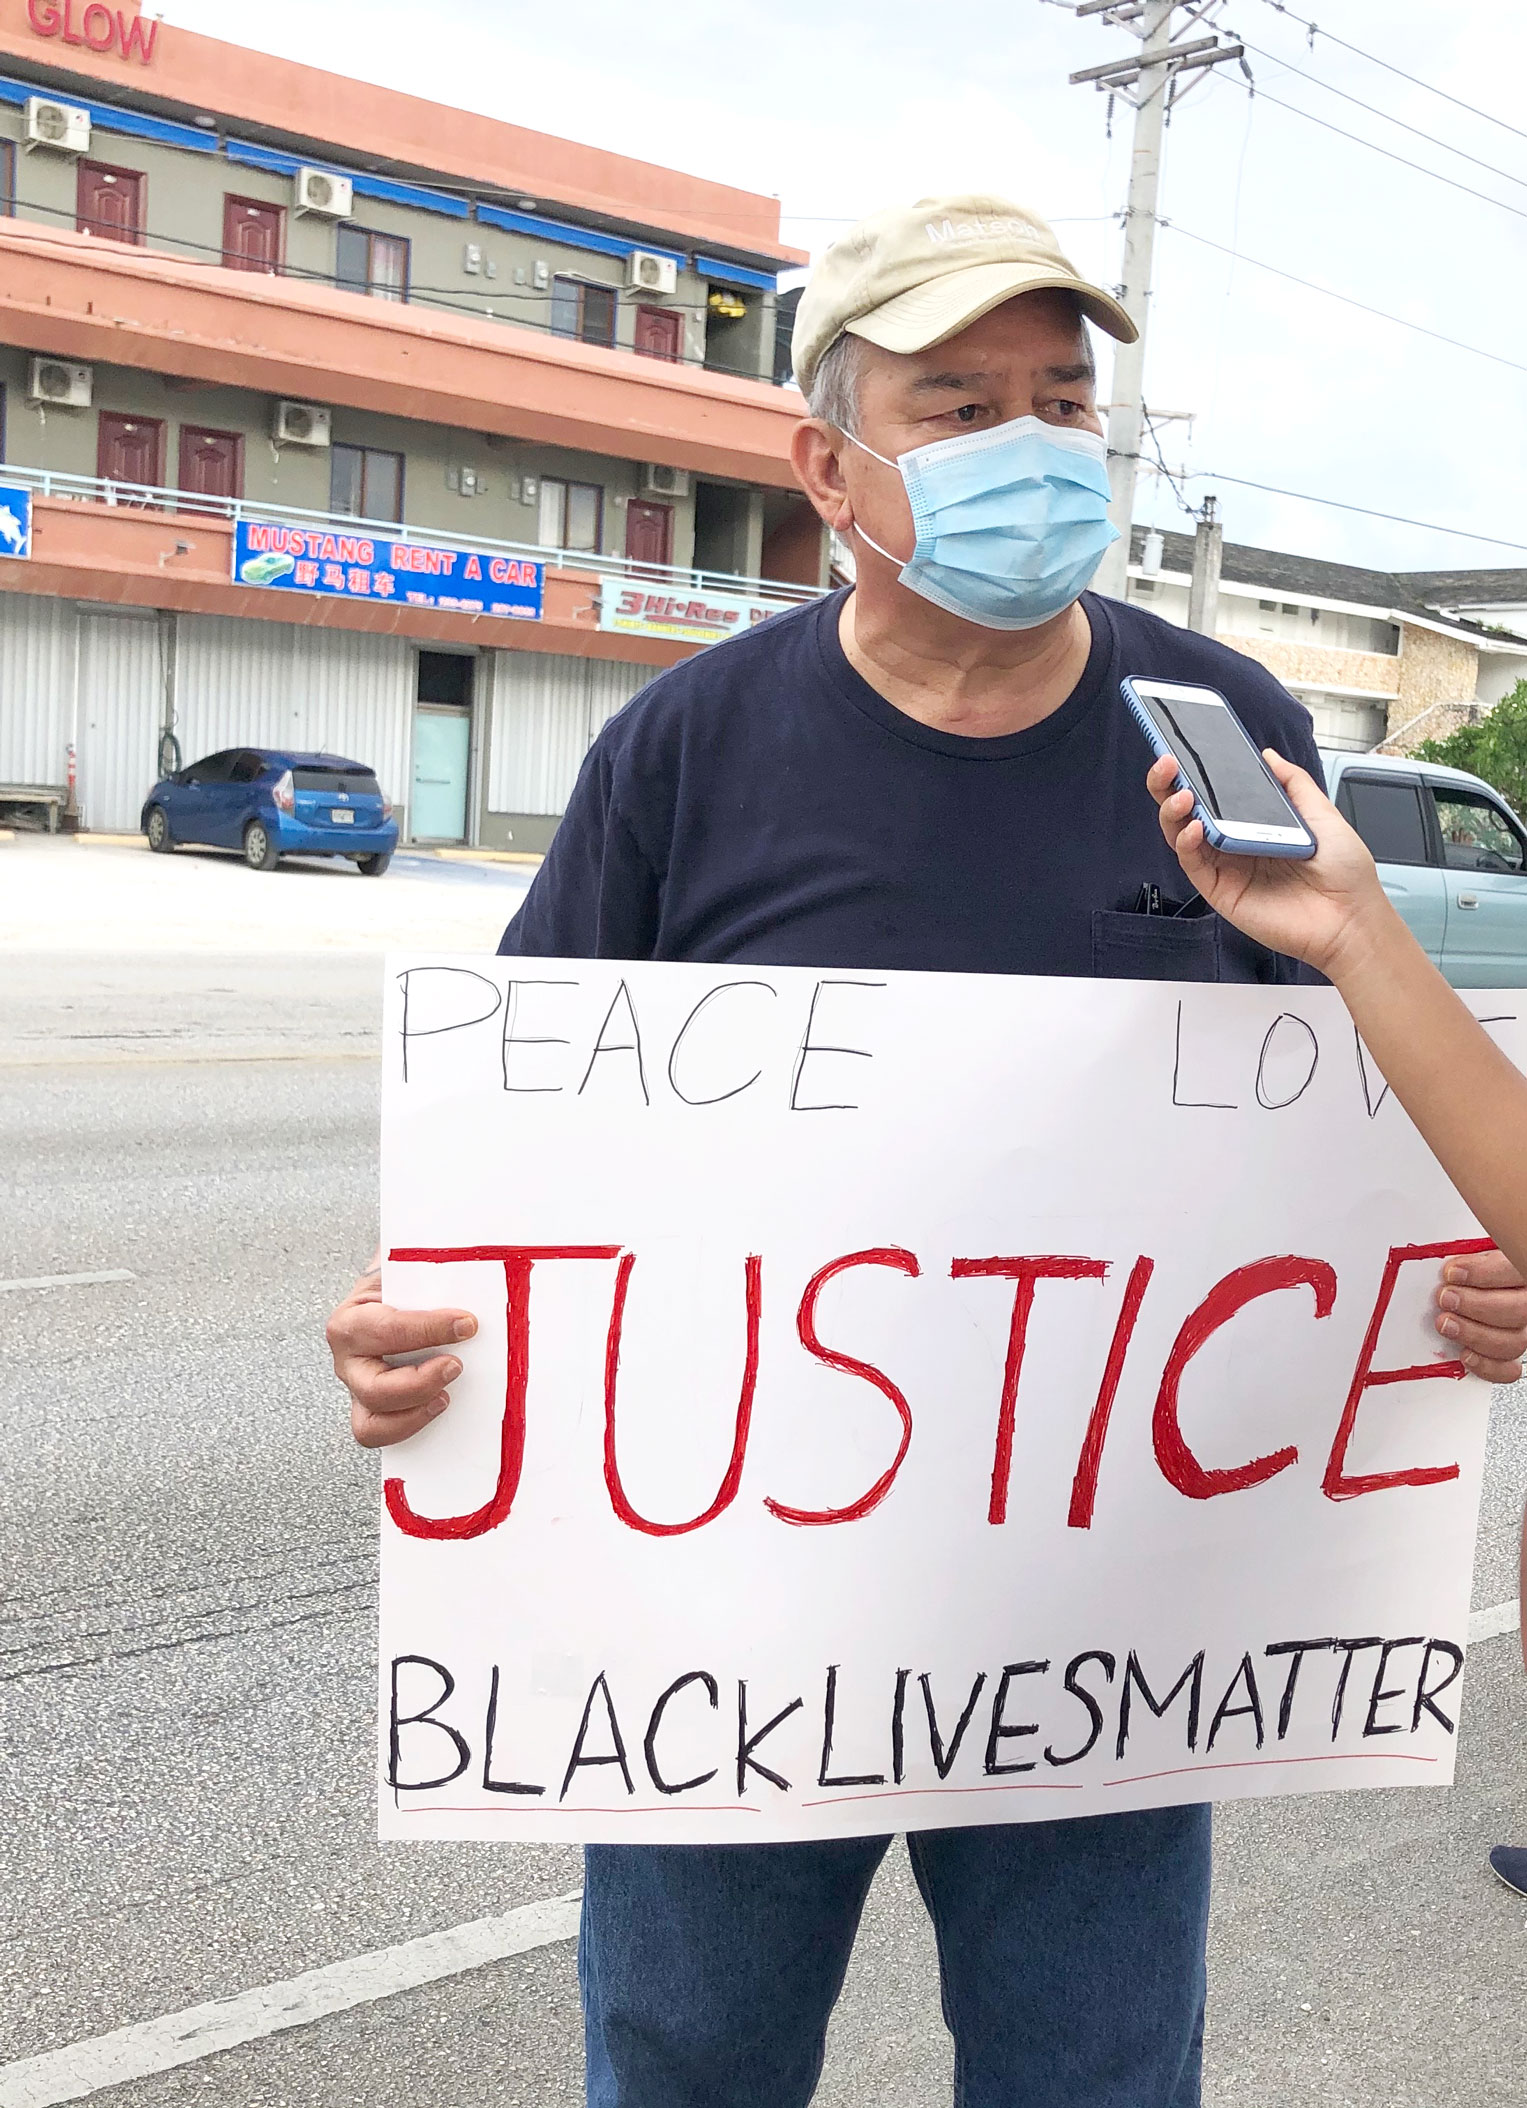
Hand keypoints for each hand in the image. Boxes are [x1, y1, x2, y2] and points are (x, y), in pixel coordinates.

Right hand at [327, 1251, 477, 1447]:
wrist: (393, 1291)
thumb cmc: (398, 1282)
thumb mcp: (406, 1264)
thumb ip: (425, 1262)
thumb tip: (466, 1259)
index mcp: (351, 1319)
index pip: (386, 1329)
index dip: (428, 1330)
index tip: (466, 1323)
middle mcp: (349, 1360)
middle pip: (374, 1389)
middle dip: (420, 1382)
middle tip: (455, 1365)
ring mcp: (359, 1389)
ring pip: (372, 1425)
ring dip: (414, 1414)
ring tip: (446, 1395)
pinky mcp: (376, 1410)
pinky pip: (385, 1434)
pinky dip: (412, 1429)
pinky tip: (439, 1408)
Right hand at [1146, 750, 1392, 978]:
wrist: (1349, 919)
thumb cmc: (1344, 874)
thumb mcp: (1322, 813)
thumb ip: (1293, 783)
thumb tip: (1268, 757)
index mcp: (1256, 823)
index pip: (1215, 793)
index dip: (1195, 772)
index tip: (1184, 749)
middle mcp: (1236, 843)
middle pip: (1189, 810)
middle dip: (1171, 785)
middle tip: (1168, 764)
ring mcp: (1226, 867)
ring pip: (1182, 834)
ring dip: (1174, 811)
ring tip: (1182, 794)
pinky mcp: (1220, 891)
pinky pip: (1193, 863)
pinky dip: (1187, 843)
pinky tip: (1195, 828)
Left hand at [1435, 1246, 1526, 1383]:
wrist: (1476, 1287)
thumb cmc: (1472, 1266)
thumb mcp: (1475, 1247)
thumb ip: (1469, 1250)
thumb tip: (1448, 1254)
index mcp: (1520, 1269)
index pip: (1515, 1270)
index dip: (1484, 1273)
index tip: (1452, 1272)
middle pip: (1518, 1310)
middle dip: (1476, 1305)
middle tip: (1446, 1298)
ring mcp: (1521, 1329)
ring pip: (1513, 1341)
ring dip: (1474, 1334)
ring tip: (1446, 1322)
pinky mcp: (1508, 1354)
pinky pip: (1507, 1369)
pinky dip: (1485, 1365)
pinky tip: (1465, 1353)